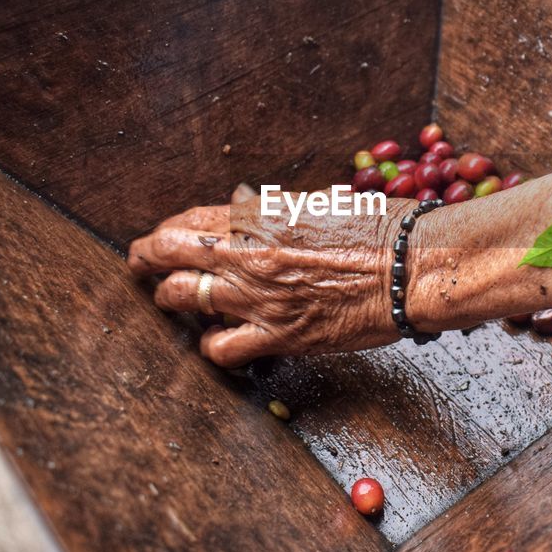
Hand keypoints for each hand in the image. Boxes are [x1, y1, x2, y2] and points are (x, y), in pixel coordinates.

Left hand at [127, 185, 412, 367]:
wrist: (412, 267)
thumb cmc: (379, 230)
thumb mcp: (319, 203)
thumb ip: (275, 214)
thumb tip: (247, 214)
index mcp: (259, 216)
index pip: (188, 219)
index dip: (166, 229)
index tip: (161, 236)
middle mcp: (248, 254)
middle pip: (167, 253)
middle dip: (145, 258)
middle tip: (139, 263)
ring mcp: (258, 298)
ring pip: (181, 298)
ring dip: (171, 298)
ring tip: (172, 299)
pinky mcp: (278, 336)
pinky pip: (221, 348)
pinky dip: (211, 344)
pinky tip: (218, 339)